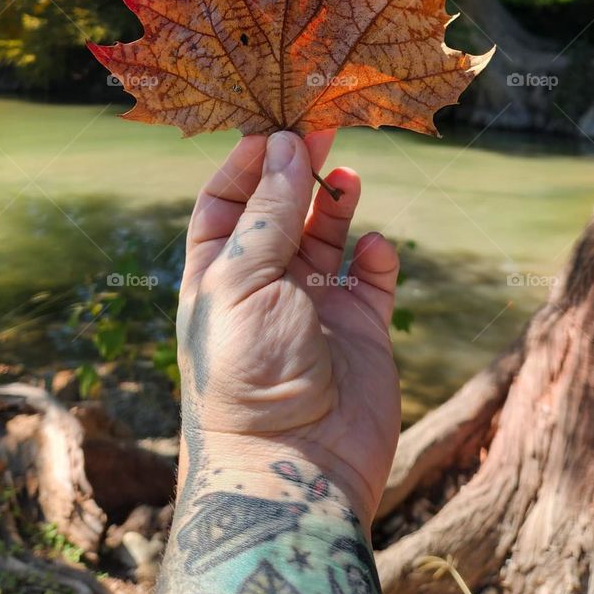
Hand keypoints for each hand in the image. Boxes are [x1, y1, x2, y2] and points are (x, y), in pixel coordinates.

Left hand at [176, 128, 400, 524]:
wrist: (296, 468)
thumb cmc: (248, 375)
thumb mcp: (242, 281)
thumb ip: (268, 213)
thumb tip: (286, 145)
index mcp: (216, 273)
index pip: (225, 201)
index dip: (247, 163)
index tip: (275, 126)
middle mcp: (263, 284)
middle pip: (280, 208)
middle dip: (299, 168)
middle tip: (325, 125)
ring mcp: (314, 304)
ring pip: (328, 233)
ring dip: (336, 201)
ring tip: (348, 175)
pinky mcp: (360, 329)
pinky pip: (371, 276)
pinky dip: (376, 254)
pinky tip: (374, 249)